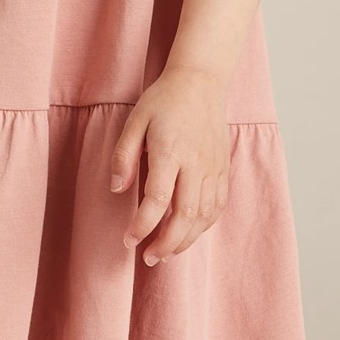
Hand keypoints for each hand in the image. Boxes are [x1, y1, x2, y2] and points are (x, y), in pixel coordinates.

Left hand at [109, 66, 230, 263]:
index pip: (158, 200)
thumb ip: (124, 155)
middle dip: (166, 243)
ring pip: (204, 217)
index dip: (143, 225)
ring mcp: (213, 168)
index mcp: (171, 151)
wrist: (201, 81)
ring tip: (166, 252)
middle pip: (185, 216)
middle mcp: (196, 163)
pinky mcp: (223, 169)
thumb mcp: (135, 120)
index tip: (129, 239)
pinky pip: (217, 206)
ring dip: (185, 240)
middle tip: (148, 258)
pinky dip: (204, 226)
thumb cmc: (164, 99)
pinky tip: (189, 233)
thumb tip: (116, 189)